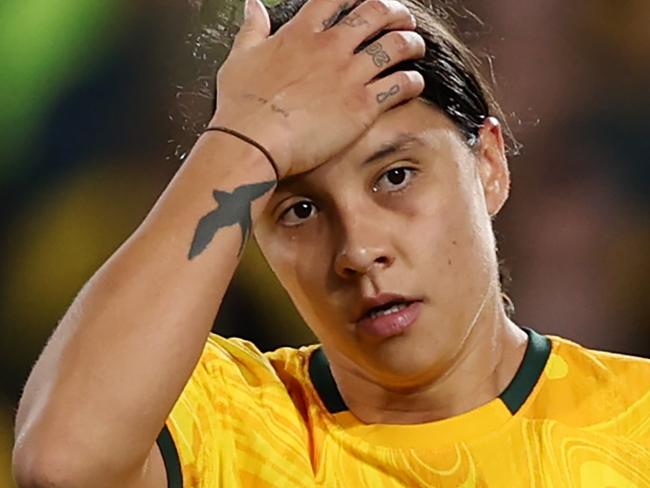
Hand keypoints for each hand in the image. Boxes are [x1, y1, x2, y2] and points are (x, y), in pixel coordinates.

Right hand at [210, 0, 425, 177]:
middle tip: (402, 19)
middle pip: (376, 12)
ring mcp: (349, 75)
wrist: (253, 142)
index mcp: (301, 34)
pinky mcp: (362, 105)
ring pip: (396, 46)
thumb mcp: (239, 58)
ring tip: (415, 47)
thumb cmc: (241, 107)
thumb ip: (252, 28)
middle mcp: (330, 47)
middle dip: (395, 12)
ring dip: (411, 43)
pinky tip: (414, 83)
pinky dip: (412, 81)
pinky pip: (400, 85)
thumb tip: (253, 6)